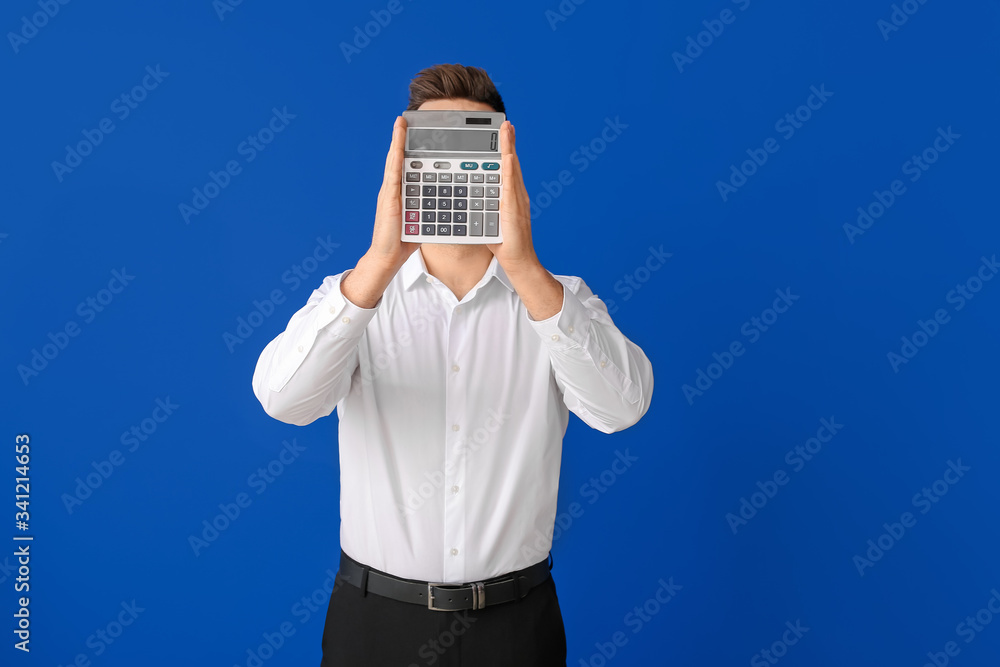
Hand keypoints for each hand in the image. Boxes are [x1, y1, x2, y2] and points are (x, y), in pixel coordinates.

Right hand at [367, 115, 419, 270]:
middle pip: (399, 159)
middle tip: (406, 119)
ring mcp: (390, 192)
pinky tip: (398, 145)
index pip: (406, 166)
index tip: (412, 134)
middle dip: (402, 139)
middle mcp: (394, 189)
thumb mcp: (420, 218)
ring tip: (401, 123)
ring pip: (394, 161)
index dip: (407, 149)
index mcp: (401, 192)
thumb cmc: (403, 240)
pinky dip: (395, 157)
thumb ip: (427, 207)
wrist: (389, 256)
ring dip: (397, 141)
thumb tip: (442, 203)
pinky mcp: (389, 197)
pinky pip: (393, 173)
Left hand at [486, 120, 539, 273]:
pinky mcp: (515, 207)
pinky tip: (507, 156)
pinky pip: (512, 184)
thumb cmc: (504, 243)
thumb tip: (471, 200)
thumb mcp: (489, 219)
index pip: (506, 169)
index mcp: (510, 196)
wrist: (518, 261)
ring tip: (507, 130)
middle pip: (511, 163)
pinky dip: (510, 169)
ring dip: (509, 148)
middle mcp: (516, 194)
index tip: (502, 135)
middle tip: (506, 124)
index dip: (505, 151)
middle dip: (508, 143)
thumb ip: (483, 207)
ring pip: (512, 169)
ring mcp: (517, 200)